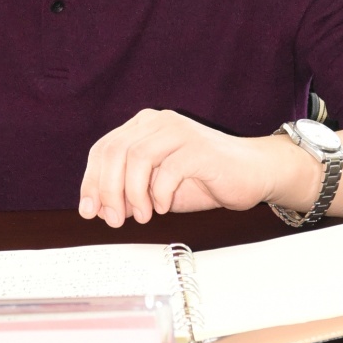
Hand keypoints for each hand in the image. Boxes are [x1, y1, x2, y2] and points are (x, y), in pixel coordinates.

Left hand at [77, 109, 320, 227]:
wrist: (253, 173)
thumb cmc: (204, 179)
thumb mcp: (157, 189)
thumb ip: (129, 194)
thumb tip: (99, 210)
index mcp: (143, 126)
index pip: (103, 149)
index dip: (91, 181)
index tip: (89, 211)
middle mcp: (158, 122)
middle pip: (115, 151)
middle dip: (108, 190)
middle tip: (114, 220)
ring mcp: (179, 131)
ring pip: (137, 157)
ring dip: (133, 194)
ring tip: (144, 216)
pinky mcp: (200, 147)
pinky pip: (169, 169)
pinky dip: (161, 194)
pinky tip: (165, 207)